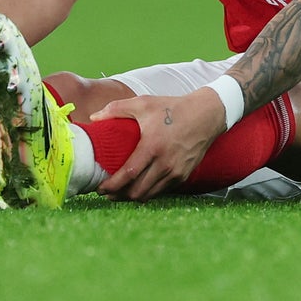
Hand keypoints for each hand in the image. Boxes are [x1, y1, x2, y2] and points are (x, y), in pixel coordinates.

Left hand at [90, 88, 225, 200]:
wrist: (206, 114)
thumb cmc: (172, 107)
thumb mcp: (143, 103)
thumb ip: (116, 109)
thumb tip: (94, 118)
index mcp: (152, 146)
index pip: (129, 175)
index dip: (112, 185)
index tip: (99, 188)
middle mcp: (165, 163)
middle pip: (137, 191)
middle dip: (118, 195)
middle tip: (106, 192)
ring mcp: (176, 172)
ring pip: (149, 195)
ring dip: (132, 197)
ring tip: (119, 193)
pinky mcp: (183, 176)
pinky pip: (161, 191)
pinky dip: (148, 192)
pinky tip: (139, 187)